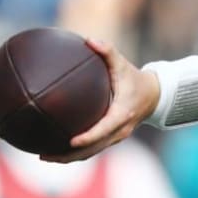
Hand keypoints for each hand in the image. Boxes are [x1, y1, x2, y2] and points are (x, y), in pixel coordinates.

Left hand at [40, 38, 158, 163]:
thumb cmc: (134, 78)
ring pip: (91, 153)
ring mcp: (116, 137)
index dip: (88, 137)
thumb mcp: (123, 64)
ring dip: (69, 158)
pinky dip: (76, 152)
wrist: (152, 96)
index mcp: (122, 114)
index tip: (71, 141)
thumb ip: (108, 51)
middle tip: (45, 155)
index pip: (104, 129)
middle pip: (93, 149)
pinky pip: (93, 149)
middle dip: (69, 155)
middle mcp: (119, 130)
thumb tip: (89, 39)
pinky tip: (56, 148)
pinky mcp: (111, 138)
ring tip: (45, 156)